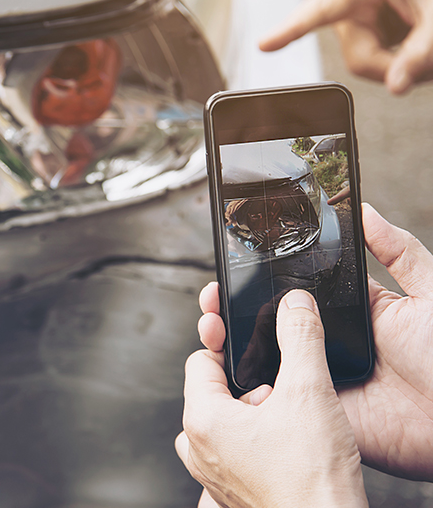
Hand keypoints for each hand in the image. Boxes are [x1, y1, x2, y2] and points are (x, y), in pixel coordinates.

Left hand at [175, 290, 367, 507]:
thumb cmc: (312, 481)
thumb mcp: (309, 392)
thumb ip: (300, 337)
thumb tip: (294, 304)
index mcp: (203, 420)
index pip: (200, 360)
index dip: (226, 345)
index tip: (243, 338)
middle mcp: (200, 449)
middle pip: (212, 391)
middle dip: (247, 384)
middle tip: (280, 392)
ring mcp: (213, 475)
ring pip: (224, 423)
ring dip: (252, 414)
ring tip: (286, 421)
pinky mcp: (232, 492)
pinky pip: (233, 453)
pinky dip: (254, 442)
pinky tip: (285, 446)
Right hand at [195, 204, 432, 480]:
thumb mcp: (427, 292)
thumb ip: (396, 250)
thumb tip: (364, 209)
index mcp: (346, 312)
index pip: (291, 291)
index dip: (257, 280)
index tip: (229, 268)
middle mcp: (325, 344)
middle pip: (267, 324)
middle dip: (231, 311)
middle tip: (211, 299)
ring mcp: (318, 379)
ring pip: (264, 361)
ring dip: (231, 347)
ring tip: (210, 329)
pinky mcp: (317, 413)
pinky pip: (277, 402)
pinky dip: (250, 389)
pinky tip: (228, 371)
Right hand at [259, 0, 432, 93]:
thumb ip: (419, 54)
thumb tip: (396, 88)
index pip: (317, 12)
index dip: (289, 30)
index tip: (263, 45)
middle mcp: (351, 1)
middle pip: (357, 58)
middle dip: (393, 67)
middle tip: (427, 65)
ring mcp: (356, 17)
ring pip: (363, 64)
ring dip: (397, 65)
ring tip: (428, 50)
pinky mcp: (363, 29)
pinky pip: (371, 60)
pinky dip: (396, 61)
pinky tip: (414, 44)